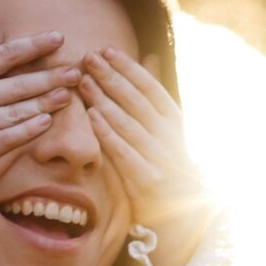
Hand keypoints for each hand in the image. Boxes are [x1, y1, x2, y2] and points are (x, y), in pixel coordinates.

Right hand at [0, 23, 79, 186]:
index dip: (33, 46)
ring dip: (45, 102)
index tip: (58, 39)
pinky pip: (5, 141)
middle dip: (50, 76)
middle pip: (17, 85)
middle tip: (77, 70)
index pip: (3, 56)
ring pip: (16, 112)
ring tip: (69, 94)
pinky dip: (27, 131)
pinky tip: (46, 122)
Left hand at [80, 49, 216, 265]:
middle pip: (137, 100)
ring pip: (130, 123)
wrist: (181, 216)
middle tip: (88, 59)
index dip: (128, 67)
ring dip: (105, 101)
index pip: (150, 87)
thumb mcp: (166, 128)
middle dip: (111, 77)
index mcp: (174, 120)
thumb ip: (154, 95)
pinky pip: (126, 153)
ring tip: (84, 82)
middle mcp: (170, 136)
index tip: (107, 50)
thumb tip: (152, 54)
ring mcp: (161, 159)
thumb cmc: (165, 164)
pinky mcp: (148, 181)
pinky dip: (109, 134)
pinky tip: (92, 118)